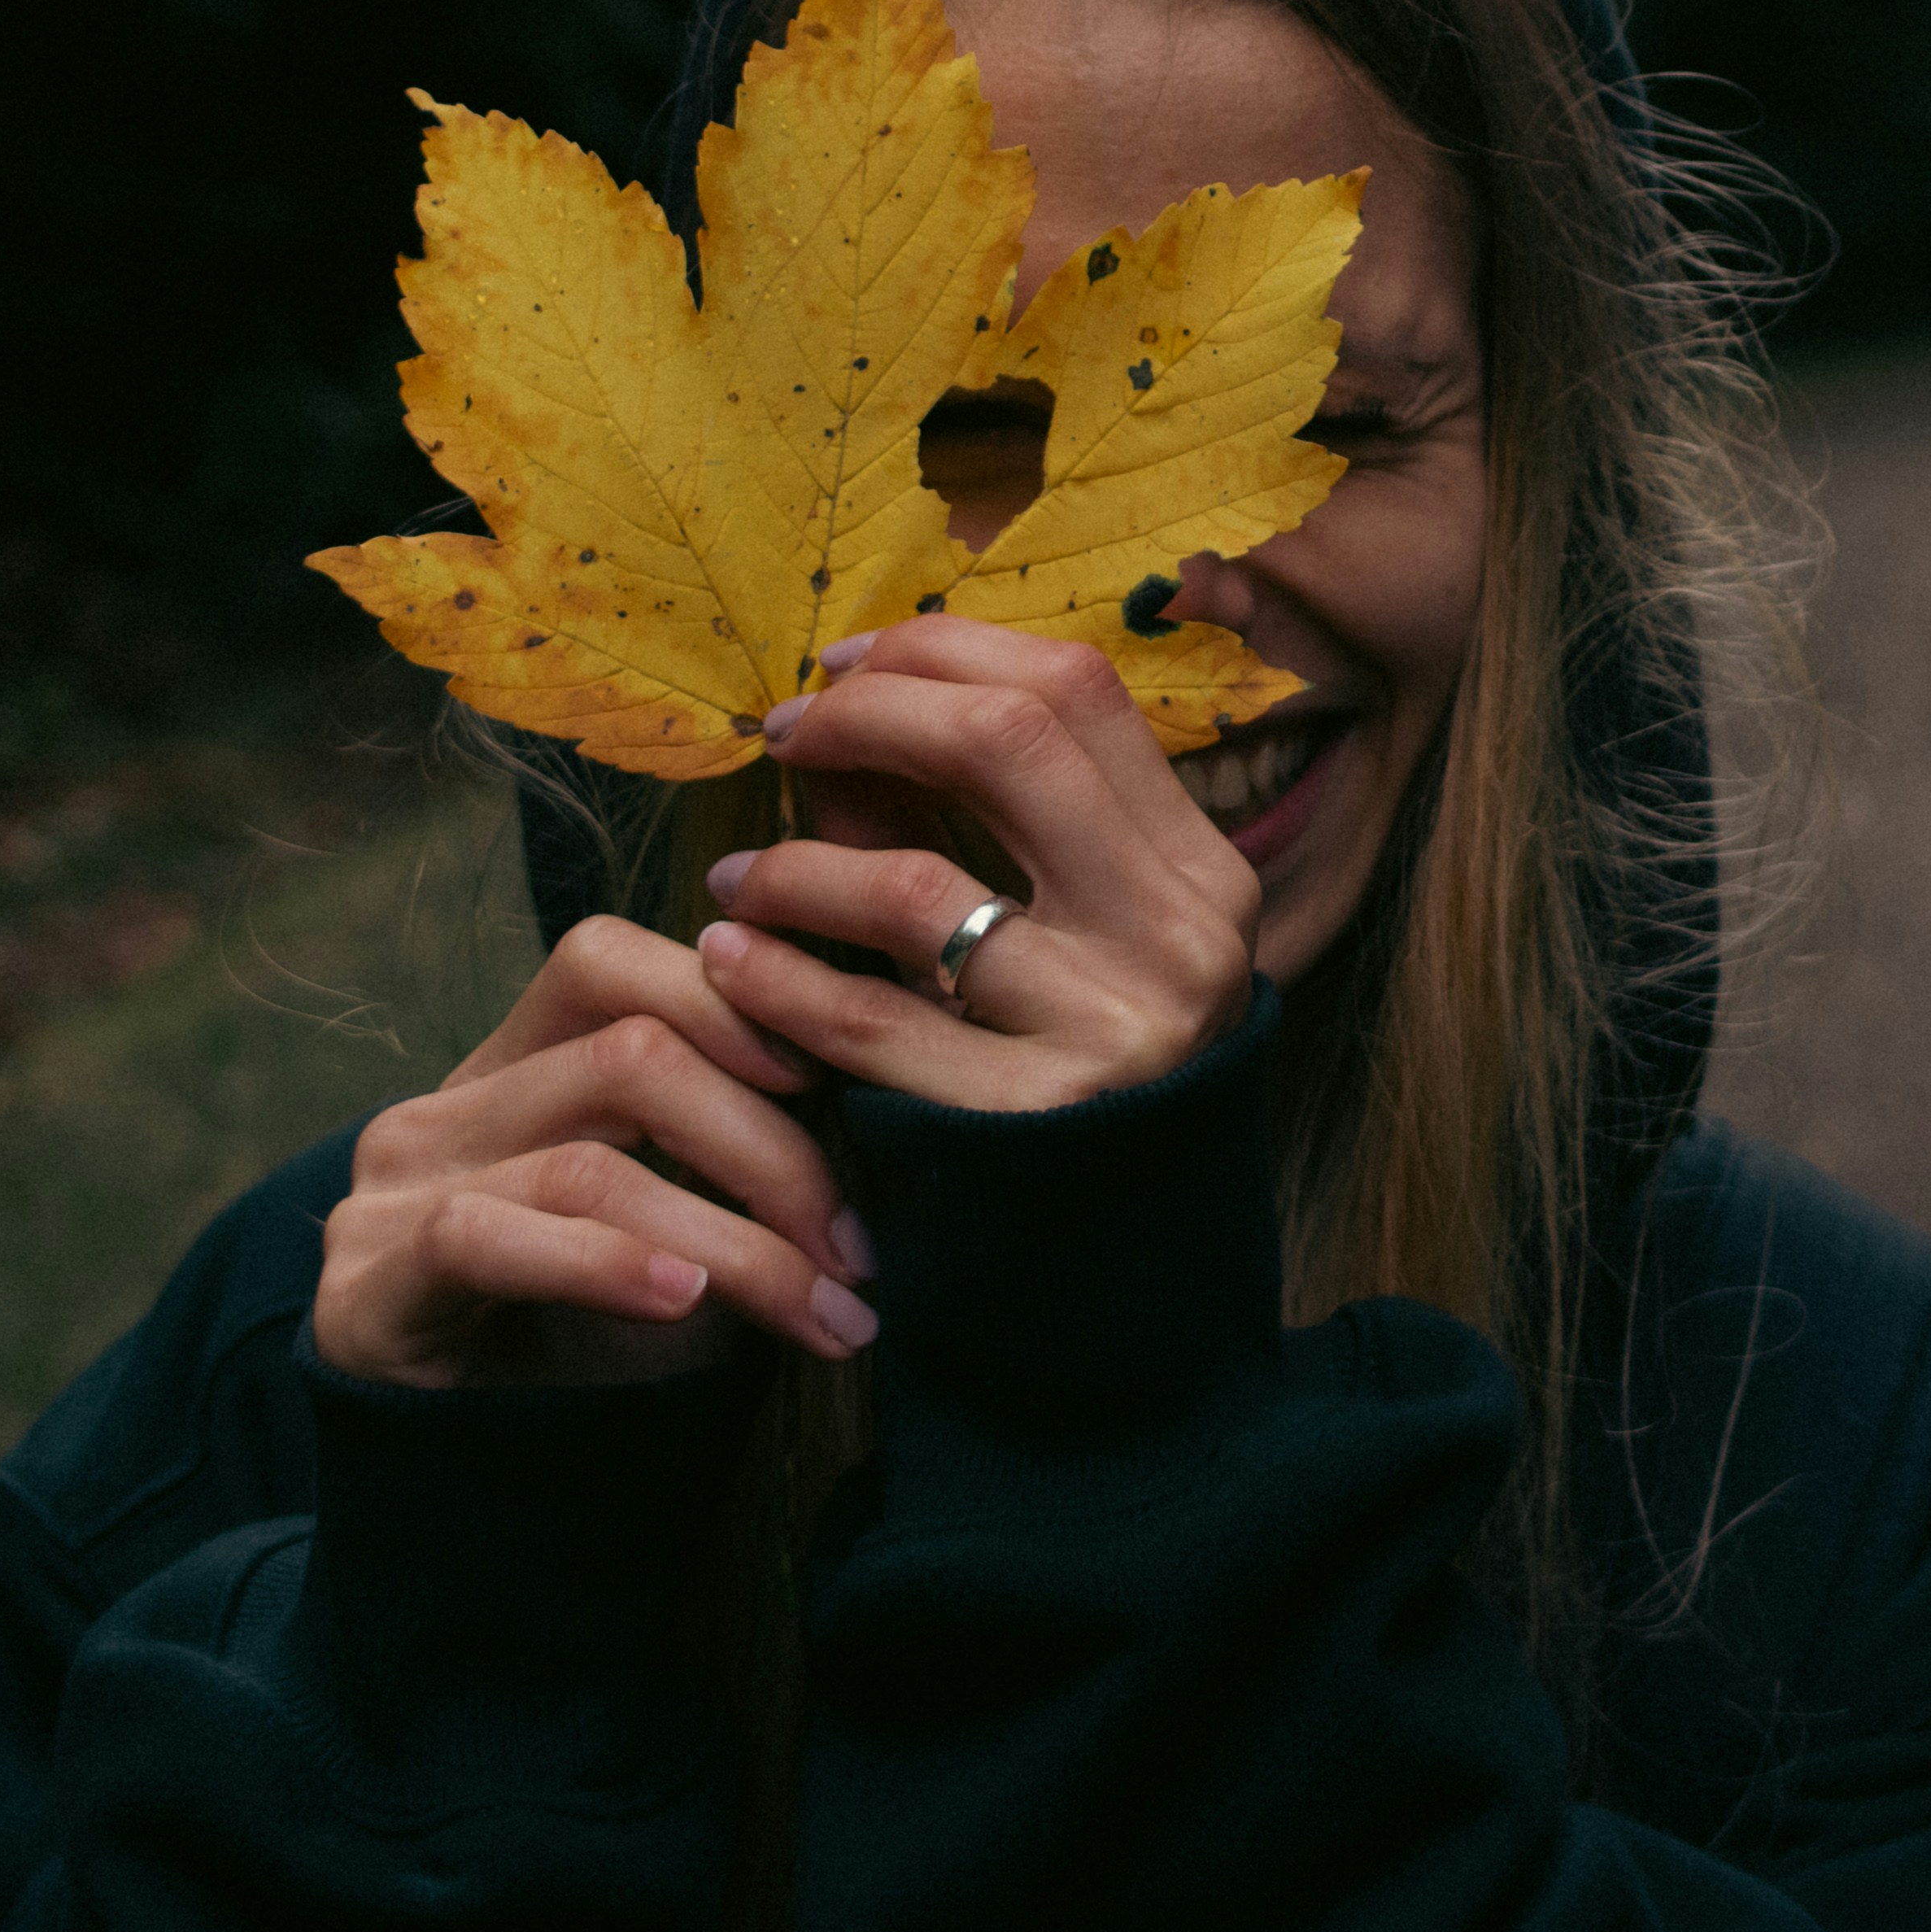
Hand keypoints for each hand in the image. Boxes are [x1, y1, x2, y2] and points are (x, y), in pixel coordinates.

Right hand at [312, 913, 880, 1389]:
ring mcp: (394, 1194)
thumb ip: (731, 1155)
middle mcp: (442, 1107)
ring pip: (590, 1160)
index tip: (841, 1082)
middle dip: (773, 1150)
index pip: (607, 962)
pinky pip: (489, 1238)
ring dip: (732, 1240)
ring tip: (819, 1309)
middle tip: (857, 1251)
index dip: (727, 999)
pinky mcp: (367, 1289)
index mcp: (509, 1068)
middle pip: (629, 1055)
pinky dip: (604, 1265)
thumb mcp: (671, 1230)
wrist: (452, 1493)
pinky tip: (683, 1304)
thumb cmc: (584, 1347)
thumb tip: (884, 1114)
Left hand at [696, 617, 1262, 1116]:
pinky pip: (870, 1023)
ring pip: (917, 886)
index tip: (842, 668)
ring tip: (739, 880)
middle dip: (868, 716)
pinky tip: (730, 961)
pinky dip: (779, 978)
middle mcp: (1179, 937)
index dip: (943, 651)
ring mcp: (1112, 1032)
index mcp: (1201, 871)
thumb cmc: (1077, 1075)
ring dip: (796, 864)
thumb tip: (838, 718)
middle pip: (1007, 741)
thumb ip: (970, 824)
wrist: (1121, 1280)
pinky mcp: (1027, 1127)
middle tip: (783, 736)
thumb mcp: (1068, 935)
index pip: (1074, 690)